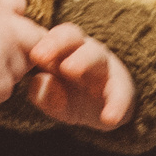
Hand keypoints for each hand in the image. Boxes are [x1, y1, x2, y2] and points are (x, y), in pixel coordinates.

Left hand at [21, 24, 136, 130]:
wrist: (104, 113)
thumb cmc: (70, 97)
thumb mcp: (53, 100)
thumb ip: (43, 93)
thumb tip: (40, 81)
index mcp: (64, 50)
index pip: (54, 37)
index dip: (45, 43)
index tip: (33, 56)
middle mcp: (85, 51)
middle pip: (73, 37)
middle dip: (57, 44)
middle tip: (41, 57)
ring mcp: (105, 67)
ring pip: (96, 57)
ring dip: (82, 60)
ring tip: (69, 69)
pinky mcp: (122, 90)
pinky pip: (120, 94)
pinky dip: (116, 105)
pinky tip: (109, 118)